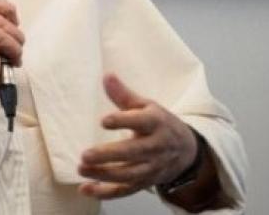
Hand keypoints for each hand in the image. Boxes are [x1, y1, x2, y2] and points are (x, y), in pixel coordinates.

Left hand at [78, 74, 198, 199]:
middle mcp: (156, 147)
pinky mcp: (145, 182)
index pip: (142, 122)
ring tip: (81, 168)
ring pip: (129, 174)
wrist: (187, 150)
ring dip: (104, 174)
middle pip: (134, 153)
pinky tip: (86, 189)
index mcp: (156, 123)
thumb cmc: (159, 123)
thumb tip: (106, 76)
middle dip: (109, 155)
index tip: (103, 121)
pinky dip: (106, 193)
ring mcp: (152, 167)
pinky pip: (126, 191)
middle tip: (85, 155)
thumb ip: (123, 95)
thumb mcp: (146, 106)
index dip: (123, 121)